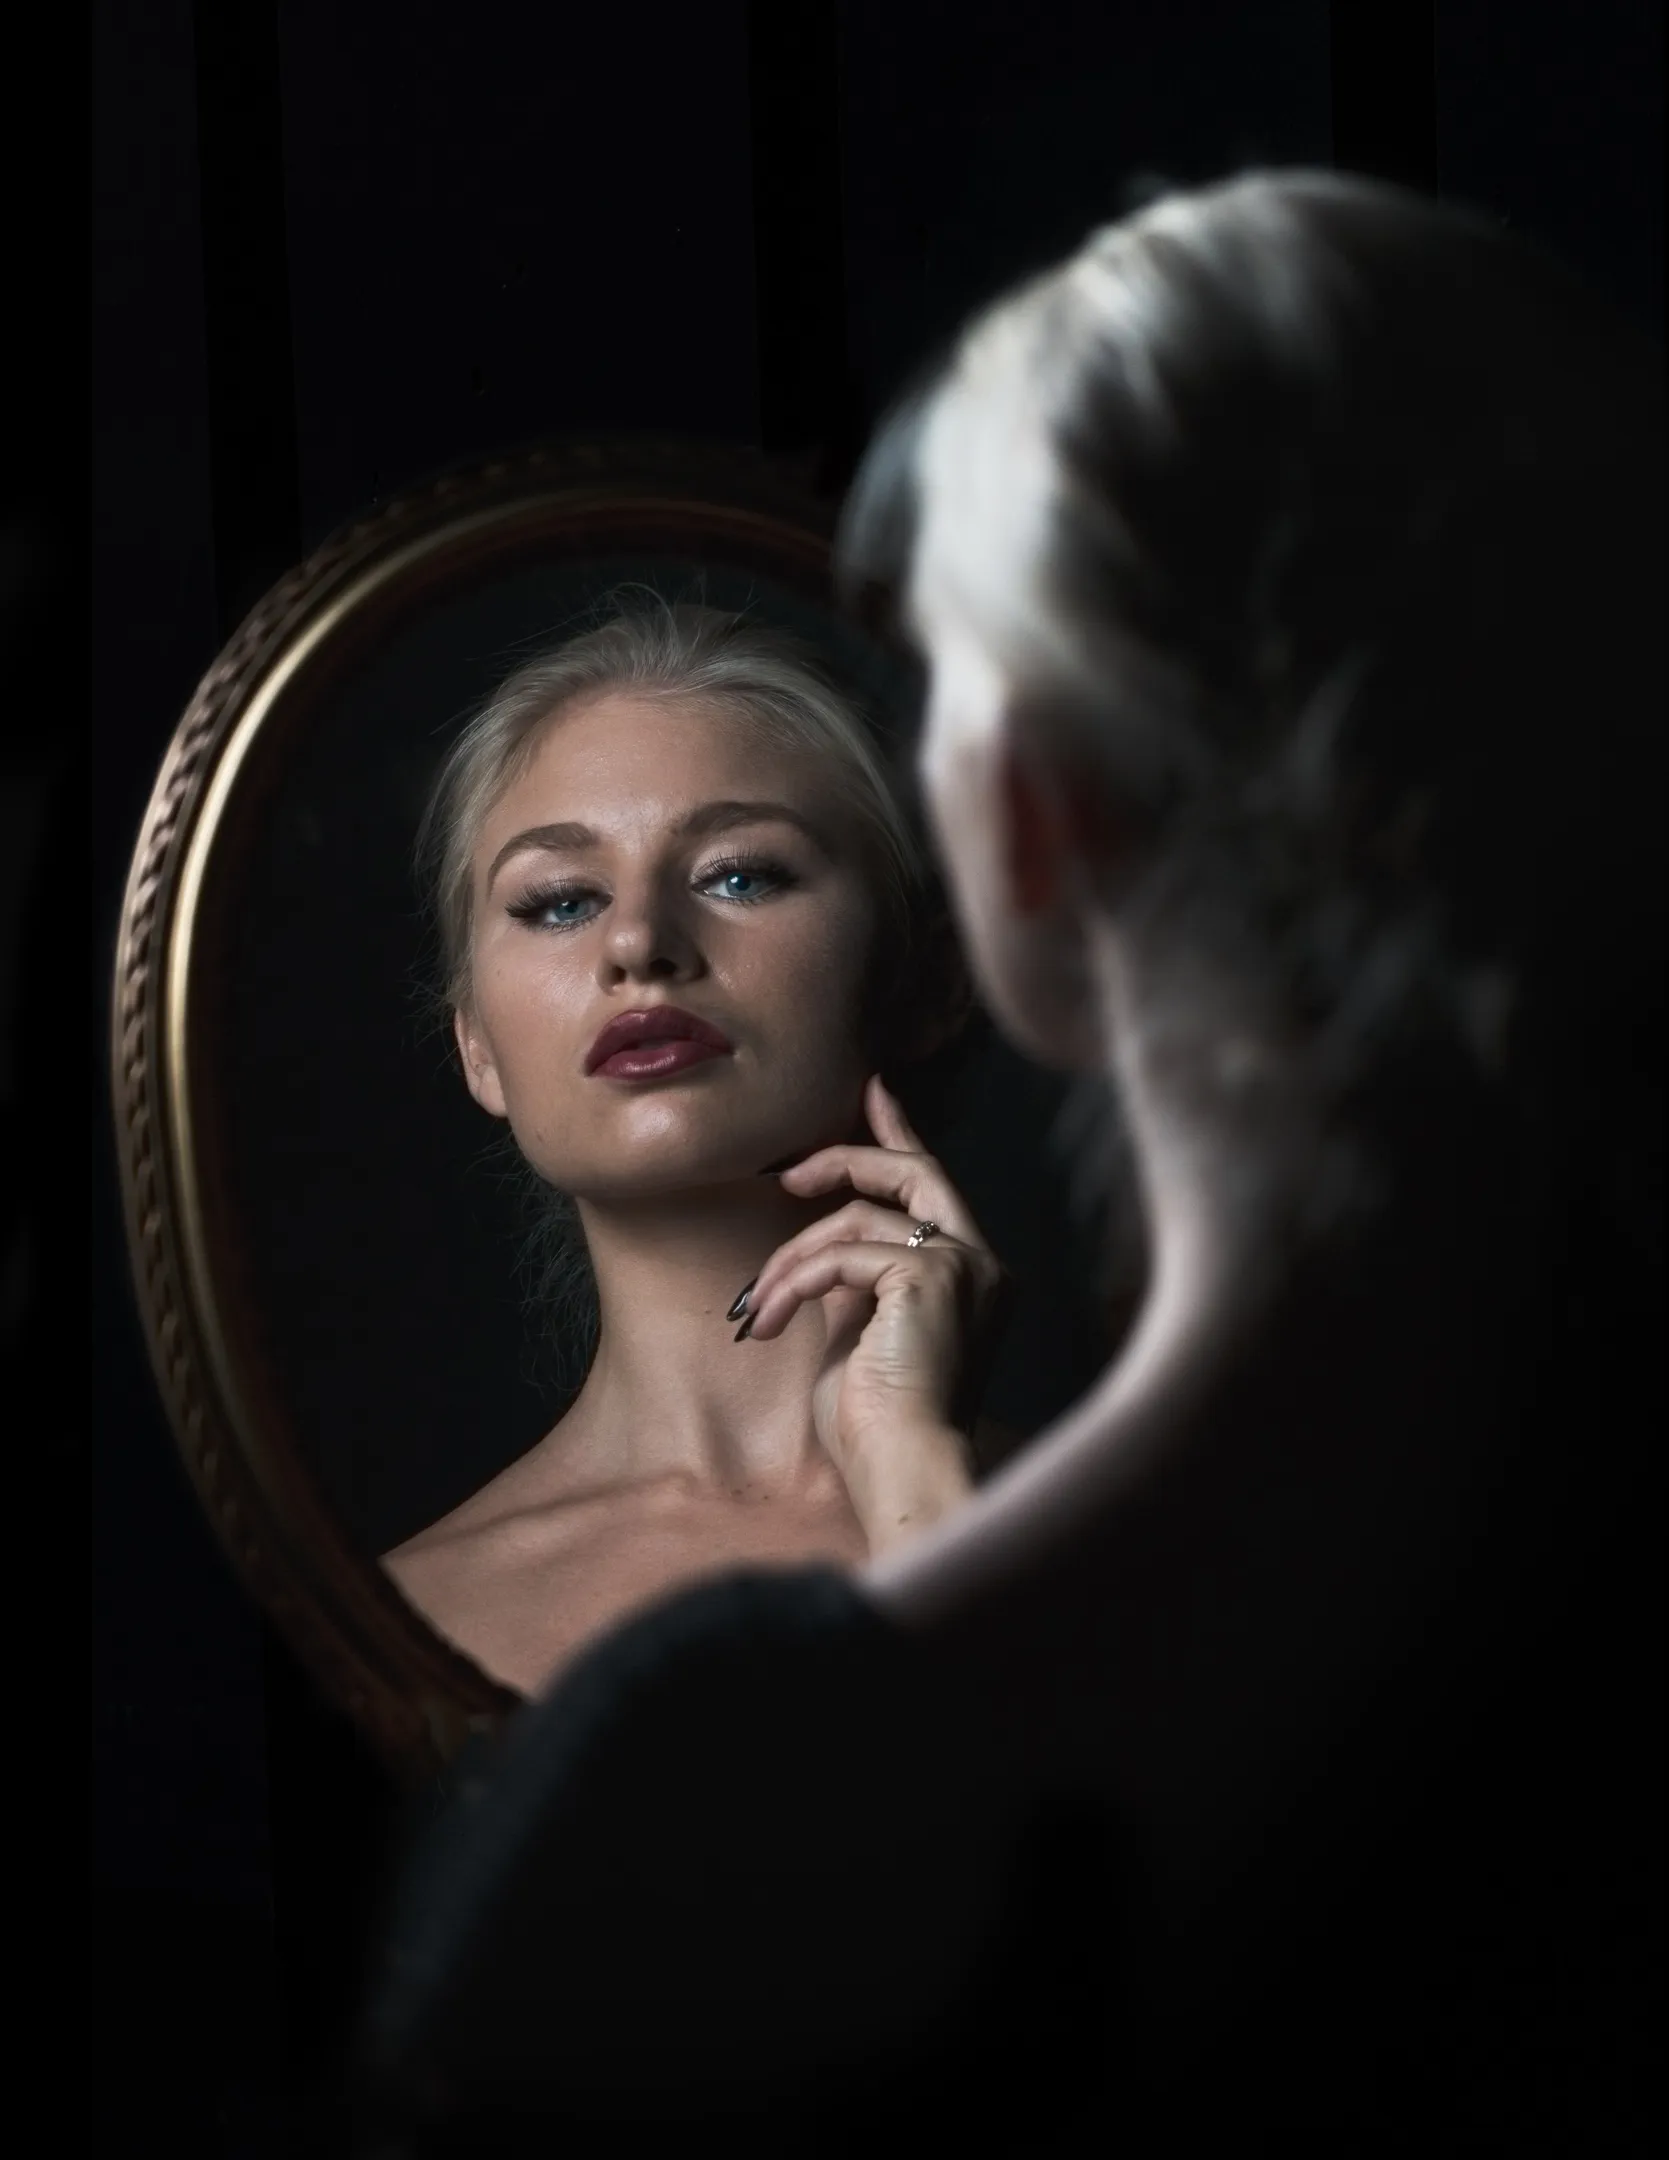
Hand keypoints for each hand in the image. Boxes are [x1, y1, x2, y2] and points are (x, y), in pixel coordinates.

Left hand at [738, 1075, 1008, 1553]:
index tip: (872, 1090)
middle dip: (846, 1157)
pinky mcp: (930, 1277)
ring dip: (791, 1258)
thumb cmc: (877, 1427)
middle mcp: (983, 1266)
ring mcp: (964, 1268)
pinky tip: (771, 1323)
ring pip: (859, 1219)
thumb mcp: (861, 1338)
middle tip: (787, 1172)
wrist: (902, 1470)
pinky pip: (843, 1254)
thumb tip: (821, 1252)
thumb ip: (855, 1285)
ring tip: (758, 1309)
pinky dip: (795, 1282)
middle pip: (913, 1173)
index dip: (901, 1133)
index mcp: (976, 1280)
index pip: (936, 1188)